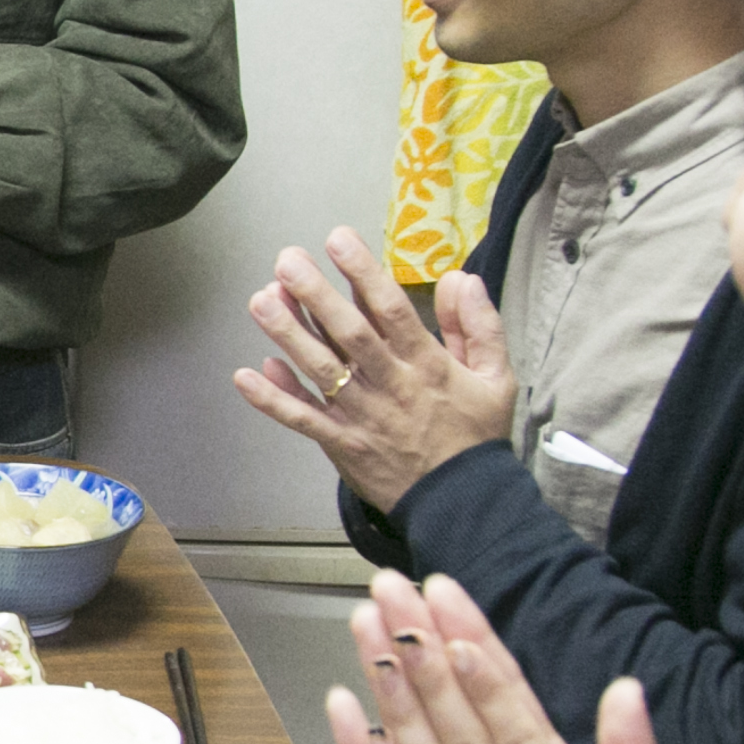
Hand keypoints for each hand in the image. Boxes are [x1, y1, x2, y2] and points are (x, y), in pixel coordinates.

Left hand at [235, 229, 516, 514]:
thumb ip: (479, 325)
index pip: (393, 310)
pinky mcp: (341, 445)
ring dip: (288, 335)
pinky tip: (246, 375)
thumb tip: (460, 277)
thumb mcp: (497, 378)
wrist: (463, 504)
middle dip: (316, 295)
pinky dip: (274, 399)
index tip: (339, 240)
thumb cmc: (476, 436)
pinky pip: (303, 420)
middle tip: (287, 260)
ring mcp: (362, 417)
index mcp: (427, 365)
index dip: (364, 273)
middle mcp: (390, 386)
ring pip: (320, 371)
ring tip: (260, 300)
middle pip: (349, 335)